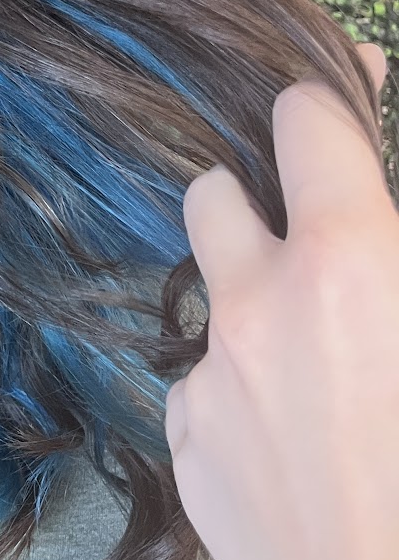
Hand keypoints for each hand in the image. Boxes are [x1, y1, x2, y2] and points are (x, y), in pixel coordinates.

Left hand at [165, 40, 398, 559]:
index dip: (326, 107)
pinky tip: (291, 452)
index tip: (341, 117)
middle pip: (212, 189)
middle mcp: (257, 301)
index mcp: (349, 260)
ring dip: (247, 304)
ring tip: (309, 369)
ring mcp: (208, 376)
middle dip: (256, 202)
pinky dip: (235, 392)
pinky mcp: (182, 447)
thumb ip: (395, 249)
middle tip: (312, 252)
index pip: (302, 116)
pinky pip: (199, 383)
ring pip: (204, 295)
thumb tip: (373, 220)